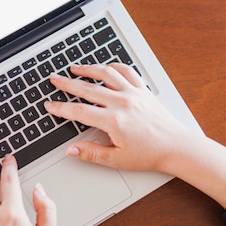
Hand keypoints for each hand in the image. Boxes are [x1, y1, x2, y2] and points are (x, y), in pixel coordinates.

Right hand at [44, 63, 189, 174]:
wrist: (175, 147)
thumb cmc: (150, 154)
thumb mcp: (118, 159)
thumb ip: (92, 153)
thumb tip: (72, 150)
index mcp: (113, 121)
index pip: (79, 111)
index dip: (61, 108)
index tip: (50, 105)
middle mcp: (122, 103)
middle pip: (88, 88)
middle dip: (67, 83)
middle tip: (54, 79)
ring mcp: (133, 93)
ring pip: (106, 74)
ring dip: (88, 69)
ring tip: (74, 68)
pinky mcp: (143, 90)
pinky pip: (126, 72)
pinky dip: (114, 66)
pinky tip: (105, 67)